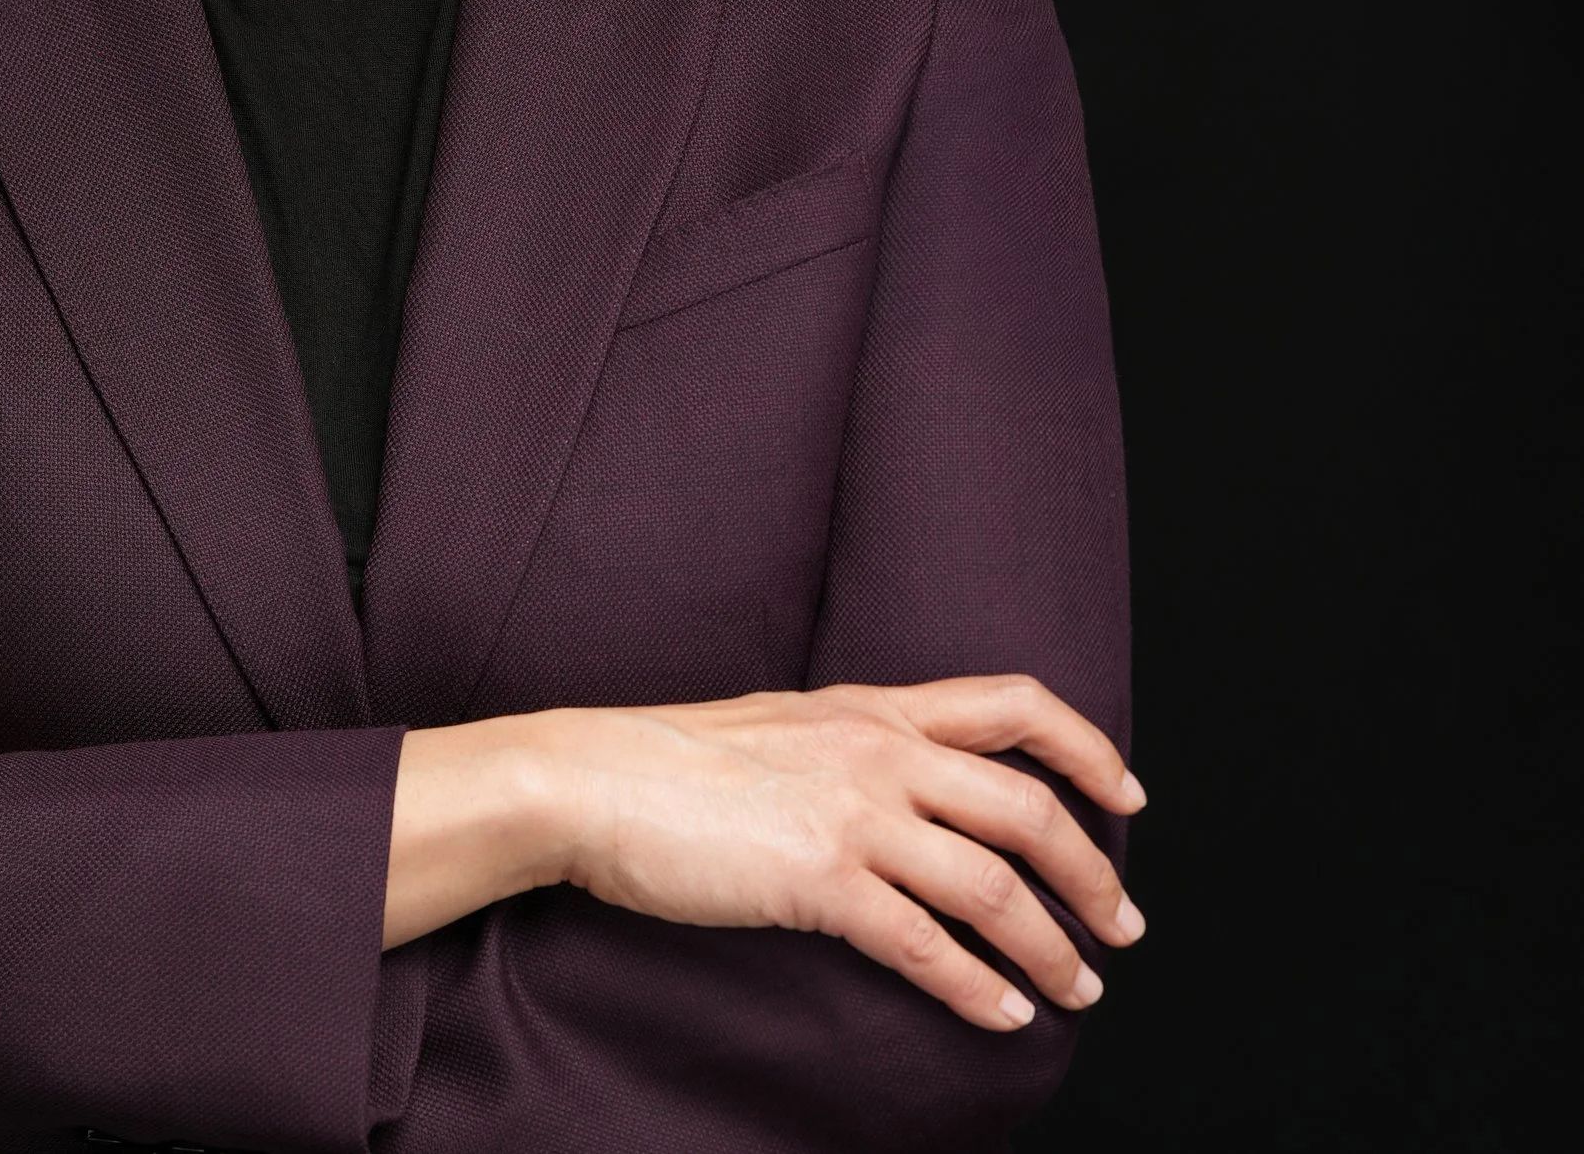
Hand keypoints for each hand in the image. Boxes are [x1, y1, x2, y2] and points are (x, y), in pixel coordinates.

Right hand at [533, 675, 1146, 1032]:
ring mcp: (851, 813)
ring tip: (1076, 990)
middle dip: (1092, 875)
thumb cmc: (669, 759)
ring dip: (1049, 948)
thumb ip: (848, 746)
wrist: (591, 777)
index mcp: (872, 707)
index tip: (1128, 796)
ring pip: (993, 885)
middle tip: (1121, 926)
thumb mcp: (781, 726)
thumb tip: (898, 789)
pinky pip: (925, 944)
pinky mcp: (818, 877)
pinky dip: (976, 987)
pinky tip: (1000, 1017)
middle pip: (1027, 806)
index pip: (1013, 702)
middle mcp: (878, 751)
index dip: (1086, 748)